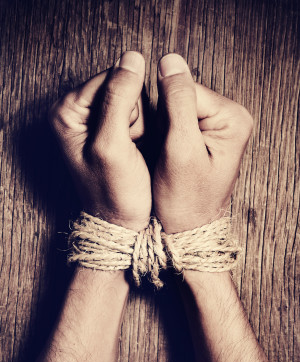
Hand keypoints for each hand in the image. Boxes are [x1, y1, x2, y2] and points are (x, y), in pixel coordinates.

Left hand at [49, 51, 150, 231]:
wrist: (122, 220)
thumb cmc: (114, 191)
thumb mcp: (113, 145)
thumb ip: (119, 99)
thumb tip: (132, 58)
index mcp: (67, 112)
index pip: (110, 78)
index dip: (129, 104)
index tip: (127, 135)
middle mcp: (77, 112)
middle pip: (121, 87)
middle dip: (134, 116)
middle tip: (129, 146)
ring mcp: (95, 121)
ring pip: (134, 100)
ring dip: (140, 125)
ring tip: (132, 150)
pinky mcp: (111, 130)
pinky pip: (138, 115)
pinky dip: (143, 131)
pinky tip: (136, 150)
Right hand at [153, 53, 252, 232]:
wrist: (186, 230)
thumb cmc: (185, 200)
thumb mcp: (180, 149)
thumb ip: (178, 102)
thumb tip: (170, 60)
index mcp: (232, 118)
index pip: (185, 89)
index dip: (163, 113)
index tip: (162, 143)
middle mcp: (229, 118)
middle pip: (180, 97)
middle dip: (163, 123)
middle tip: (164, 154)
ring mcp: (216, 127)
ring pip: (173, 110)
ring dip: (161, 130)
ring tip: (164, 157)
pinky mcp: (203, 137)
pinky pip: (174, 123)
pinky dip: (163, 137)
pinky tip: (165, 156)